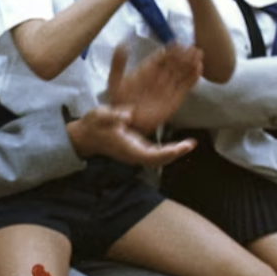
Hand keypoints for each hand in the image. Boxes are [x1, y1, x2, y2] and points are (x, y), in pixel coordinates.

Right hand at [67, 105, 196, 166]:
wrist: (85, 135)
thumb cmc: (93, 124)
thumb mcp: (99, 115)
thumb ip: (113, 115)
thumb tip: (128, 115)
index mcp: (127, 147)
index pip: (151, 155)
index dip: (167, 153)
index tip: (181, 147)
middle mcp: (134, 154)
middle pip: (159, 160)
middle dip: (176, 153)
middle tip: (191, 144)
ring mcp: (136, 153)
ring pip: (159, 158)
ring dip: (174, 152)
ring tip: (189, 143)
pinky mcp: (137, 149)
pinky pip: (156, 154)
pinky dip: (168, 150)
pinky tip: (178, 142)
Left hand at [107, 42, 202, 132]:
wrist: (125, 120)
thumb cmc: (118, 100)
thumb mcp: (115, 80)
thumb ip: (118, 63)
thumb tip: (121, 45)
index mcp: (146, 70)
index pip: (160, 57)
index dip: (169, 50)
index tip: (176, 42)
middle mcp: (158, 77)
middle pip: (174, 63)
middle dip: (183, 55)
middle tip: (192, 47)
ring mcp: (167, 87)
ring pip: (181, 73)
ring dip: (190, 63)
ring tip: (198, 54)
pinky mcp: (174, 99)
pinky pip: (185, 86)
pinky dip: (192, 78)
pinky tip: (199, 68)